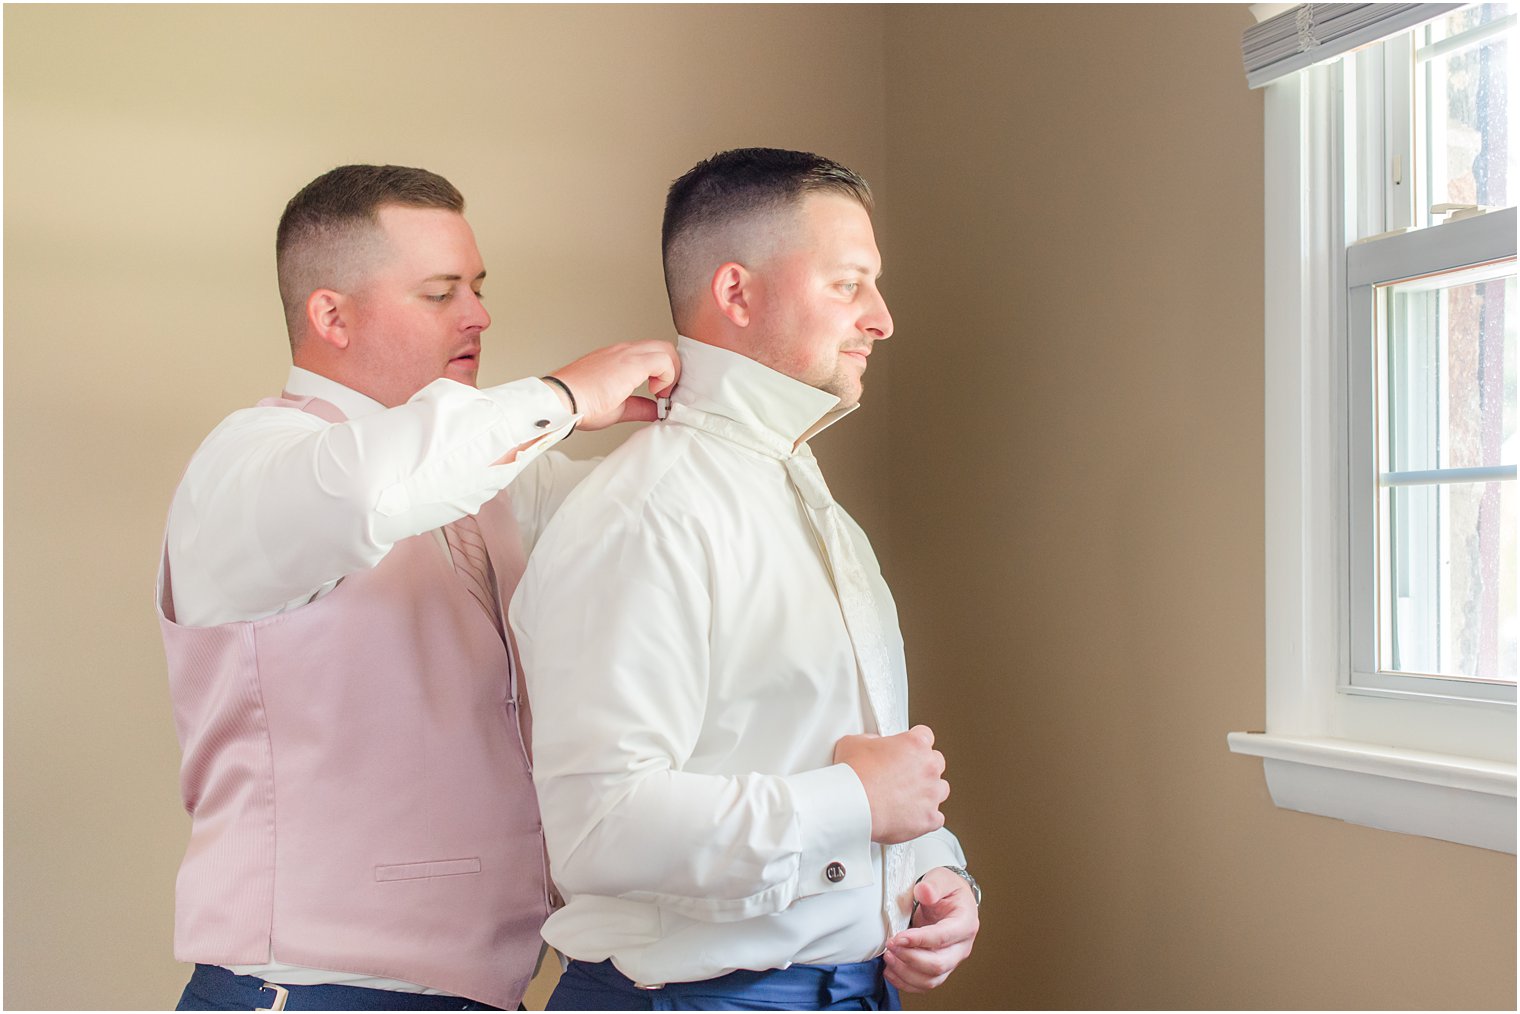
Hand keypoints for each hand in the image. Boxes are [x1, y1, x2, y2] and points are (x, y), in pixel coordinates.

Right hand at [546, 340, 679, 430]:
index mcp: (617, 358)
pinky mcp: (631, 362)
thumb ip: (639, 406)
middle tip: (665, 393)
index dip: (662, 372)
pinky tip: (657, 393)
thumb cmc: (578, 404)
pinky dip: (668, 377)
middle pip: (662, 347)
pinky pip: (664, 360)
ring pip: (665, 349)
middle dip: (672, 370)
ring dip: (671, 372)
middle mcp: (623, 351)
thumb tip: (655, 411)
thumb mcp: (618, 407)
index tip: (660, 394)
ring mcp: (627, 354)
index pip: (650, 354)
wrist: (562, 400)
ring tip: (661, 394)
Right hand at [832, 725, 947, 843]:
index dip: (913, 743)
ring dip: (928, 792)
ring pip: (941, 790)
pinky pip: (936, 818)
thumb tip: (872, 745)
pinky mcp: (929, 818)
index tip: (906, 750)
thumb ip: (871, 740)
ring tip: (908, 797)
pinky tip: (910, 817)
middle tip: (904, 774)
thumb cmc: (854, 776)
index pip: (925, 736)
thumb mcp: (855, 742)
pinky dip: (924, 818)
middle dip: (923, 767)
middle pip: (936, 762)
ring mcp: (931, 794)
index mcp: (915, 744)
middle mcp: (928, 767)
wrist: (852, 805)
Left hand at [883, 867, 978, 992]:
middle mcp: (961, 947)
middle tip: (890, 946)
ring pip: (931, 979)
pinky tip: (890, 971)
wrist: (949, 899)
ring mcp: (951, 960)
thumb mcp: (941, 878)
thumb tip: (924, 892)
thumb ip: (933, 885)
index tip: (898, 937)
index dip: (919, 940)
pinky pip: (924, 984)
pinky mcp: (940, 968)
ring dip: (906, 973)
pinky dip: (905, 982)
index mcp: (965, 923)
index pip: (943, 937)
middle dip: (910, 959)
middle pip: (938, 964)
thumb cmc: (947, 889)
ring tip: (888, 957)